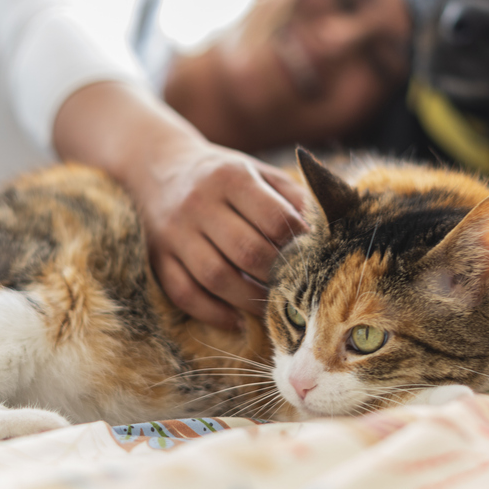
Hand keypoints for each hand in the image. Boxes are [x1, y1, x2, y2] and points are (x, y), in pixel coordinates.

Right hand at [126, 139, 307, 328]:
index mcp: (230, 177)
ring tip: (270, 308)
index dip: (299, 243)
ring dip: (249, 300)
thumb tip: (331, 230)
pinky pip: (184, 293)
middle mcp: (199, 203)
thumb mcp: (258, 172)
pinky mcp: (157, 257)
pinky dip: (212, 313)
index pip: (275, 219)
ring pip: (216, 277)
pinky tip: (236, 320)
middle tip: (296, 289)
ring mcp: (174, 233)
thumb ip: (293, 197)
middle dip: (278, 276)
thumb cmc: (222, 176)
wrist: (157, 168)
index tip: (314, 258)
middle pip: (247, 251)